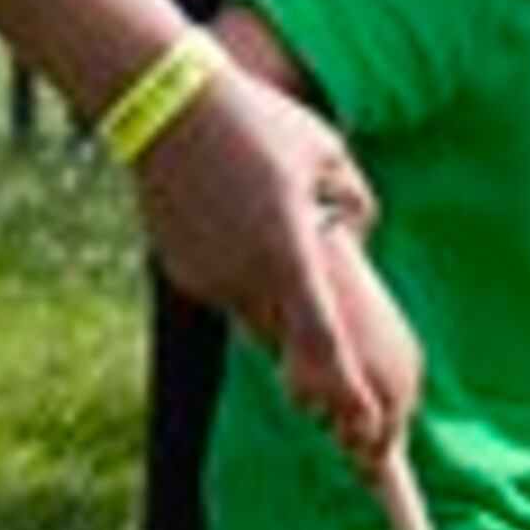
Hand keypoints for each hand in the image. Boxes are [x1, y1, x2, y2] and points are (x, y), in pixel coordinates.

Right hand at [129, 63, 413, 460]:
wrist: (165, 106)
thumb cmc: (256, 123)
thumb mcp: (329, 154)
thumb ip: (354, 206)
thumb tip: (357, 234)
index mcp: (288, 253)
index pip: (322, 342)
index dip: (345, 391)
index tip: (364, 423)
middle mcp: (245, 277)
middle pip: (290, 340)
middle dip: (313, 355)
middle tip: (339, 360)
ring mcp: (208, 277)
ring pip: (257, 319)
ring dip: (279, 306)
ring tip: (277, 248)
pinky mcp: (184, 271)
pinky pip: (229, 294)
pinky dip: (246, 281)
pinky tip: (243, 229)